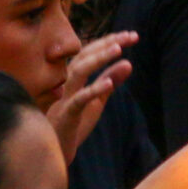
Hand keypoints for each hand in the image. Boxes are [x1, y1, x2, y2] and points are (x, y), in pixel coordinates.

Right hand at [51, 30, 134, 157]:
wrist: (56, 153)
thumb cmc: (73, 125)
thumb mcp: (96, 100)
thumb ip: (109, 81)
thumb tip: (128, 62)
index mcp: (74, 80)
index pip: (90, 53)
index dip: (109, 41)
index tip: (130, 35)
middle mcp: (67, 84)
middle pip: (84, 57)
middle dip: (107, 44)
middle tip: (131, 36)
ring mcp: (65, 99)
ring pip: (78, 72)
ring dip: (98, 59)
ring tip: (118, 49)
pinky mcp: (66, 116)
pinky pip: (78, 100)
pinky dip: (93, 90)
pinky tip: (109, 83)